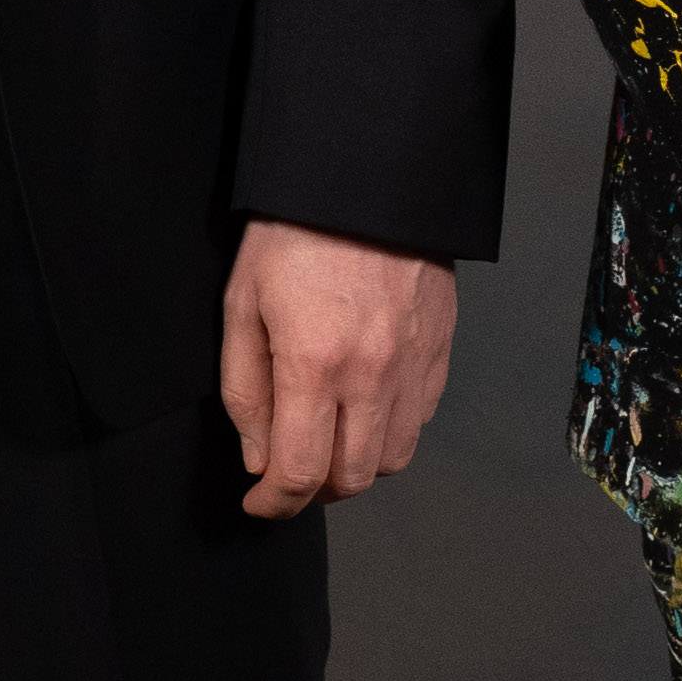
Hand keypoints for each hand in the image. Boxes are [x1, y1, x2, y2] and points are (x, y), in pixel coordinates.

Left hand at [221, 216, 460, 518]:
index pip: (298, 473)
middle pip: (351, 479)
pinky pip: (420, 419)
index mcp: (314, 364)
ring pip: (392, 458)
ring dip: (355, 466)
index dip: (273, 503)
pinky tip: (363, 407)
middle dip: (313, 492)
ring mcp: (413, 364)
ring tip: (327, 443)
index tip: (258, 502)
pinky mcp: (440, 350)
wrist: (366, 177)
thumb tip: (258, 457)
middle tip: (287, 475)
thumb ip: (245, 390)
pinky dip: (390, 431)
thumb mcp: (242, 304)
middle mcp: (372, 375)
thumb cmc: (294, 231)